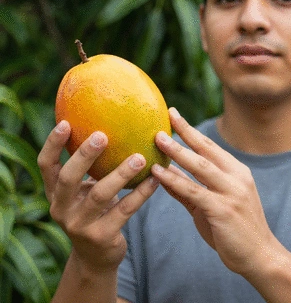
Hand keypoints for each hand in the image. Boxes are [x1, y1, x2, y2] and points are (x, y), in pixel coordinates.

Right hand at [37, 120, 159, 272]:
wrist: (96, 257)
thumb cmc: (94, 211)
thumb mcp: (85, 191)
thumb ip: (91, 168)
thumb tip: (112, 127)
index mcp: (55, 193)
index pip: (45, 165)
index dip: (52, 144)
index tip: (65, 123)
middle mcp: (61, 209)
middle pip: (68, 178)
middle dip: (84, 155)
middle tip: (102, 135)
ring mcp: (79, 225)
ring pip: (100, 195)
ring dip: (121, 174)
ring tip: (140, 158)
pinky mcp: (101, 237)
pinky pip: (124, 210)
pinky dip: (141, 193)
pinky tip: (155, 179)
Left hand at [152, 108, 281, 275]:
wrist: (260, 256)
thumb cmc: (235, 228)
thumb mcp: (213, 203)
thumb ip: (189, 187)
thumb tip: (165, 172)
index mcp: (237, 172)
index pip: (210, 145)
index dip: (191, 130)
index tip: (174, 115)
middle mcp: (236, 177)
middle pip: (206, 149)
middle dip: (185, 131)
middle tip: (167, 116)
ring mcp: (232, 192)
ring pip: (200, 166)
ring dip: (177, 151)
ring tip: (158, 139)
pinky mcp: (223, 210)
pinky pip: (194, 191)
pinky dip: (175, 181)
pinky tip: (158, 173)